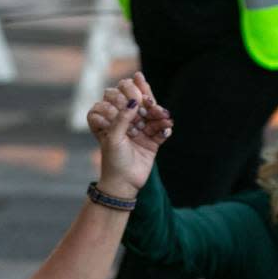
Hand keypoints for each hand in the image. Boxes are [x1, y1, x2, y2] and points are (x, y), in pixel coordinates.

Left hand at [87, 72, 173, 197]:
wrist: (124, 184)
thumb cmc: (113, 161)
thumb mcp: (113, 138)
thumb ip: (122, 117)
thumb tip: (134, 101)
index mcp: (110, 118)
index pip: (117, 96)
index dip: (124, 94)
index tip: (130, 102)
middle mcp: (125, 121)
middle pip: (137, 101)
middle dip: (144, 100)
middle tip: (148, 104)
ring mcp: (140, 130)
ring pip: (151, 113)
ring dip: (157, 112)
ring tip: (161, 114)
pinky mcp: (152, 140)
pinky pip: (160, 128)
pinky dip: (164, 126)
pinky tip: (166, 126)